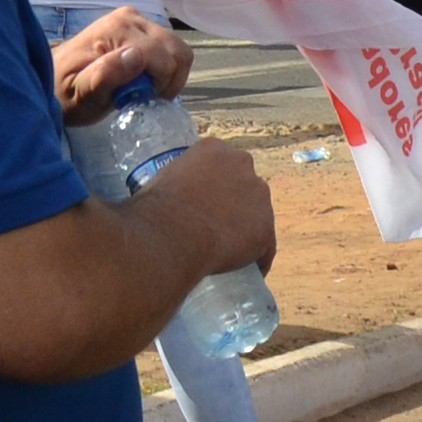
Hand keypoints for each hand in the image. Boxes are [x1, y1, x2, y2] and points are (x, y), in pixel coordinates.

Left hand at [50, 9, 190, 122]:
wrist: (55, 79)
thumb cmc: (65, 92)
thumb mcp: (79, 95)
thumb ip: (104, 77)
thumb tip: (136, 57)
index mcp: (117, 29)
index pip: (163, 59)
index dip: (158, 86)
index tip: (137, 100)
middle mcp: (131, 17)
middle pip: (177, 52)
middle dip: (167, 81)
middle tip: (143, 96)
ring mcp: (139, 19)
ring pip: (179, 51)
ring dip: (169, 76)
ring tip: (145, 89)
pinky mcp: (143, 27)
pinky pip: (172, 50)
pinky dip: (167, 69)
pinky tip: (146, 80)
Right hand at [130, 133, 276, 274]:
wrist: (171, 233)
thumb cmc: (156, 208)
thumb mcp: (160, 182)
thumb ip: (171, 183)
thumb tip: (162, 201)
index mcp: (214, 149)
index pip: (223, 166)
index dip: (217, 187)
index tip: (207, 205)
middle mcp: (242, 164)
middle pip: (244, 186)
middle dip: (235, 205)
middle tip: (215, 228)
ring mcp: (258, 195)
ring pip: (257, 215)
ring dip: (248, 230)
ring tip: (231, 253)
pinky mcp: (265, 226)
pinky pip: (265, 247)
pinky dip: (258, 259)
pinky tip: (249, 272)